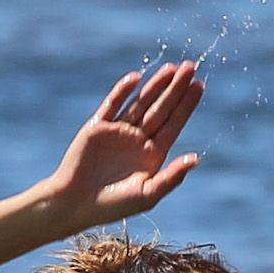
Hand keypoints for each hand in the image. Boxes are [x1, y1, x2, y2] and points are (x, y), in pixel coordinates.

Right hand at [43, 60, 203, 225]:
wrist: (74, 203)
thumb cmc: (113, 205)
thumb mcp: (147, 195)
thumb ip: (171, 177)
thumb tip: (196, 159)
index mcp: (152, 154)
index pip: (174, 124)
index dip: (186, 105)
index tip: (199, 85)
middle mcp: (137, 140)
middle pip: (161, 108)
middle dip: (175, 89)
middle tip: (190, 67)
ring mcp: (118, 131)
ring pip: (140, 103)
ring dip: (155, 85)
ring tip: (171, 68)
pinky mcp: (97, 127)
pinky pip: (112, 105)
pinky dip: (122, 91)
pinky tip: (136, 78)